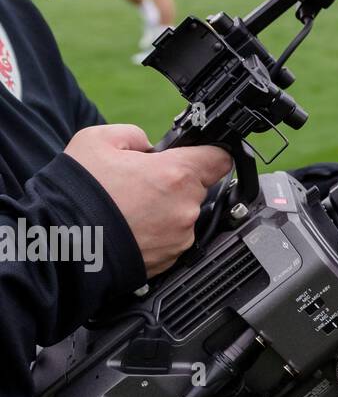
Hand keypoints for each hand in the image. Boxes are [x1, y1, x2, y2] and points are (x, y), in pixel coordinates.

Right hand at [65, 124, 233, 276]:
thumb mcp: (98, 140)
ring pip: (185, 215)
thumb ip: (135, 135)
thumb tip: (149, 146)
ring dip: (167, 209)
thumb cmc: (76, 195)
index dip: (208, 153)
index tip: (197, 154)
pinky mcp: (168, 261)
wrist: (58, 246)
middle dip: (177, 182)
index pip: (220, 157)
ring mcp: (179, 237)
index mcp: (176, 174)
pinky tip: (131, 228)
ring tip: (131, 209)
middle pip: (199, 187)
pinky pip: (173, 239)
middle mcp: (185, 208)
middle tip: (143, 184)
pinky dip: (157, 233)